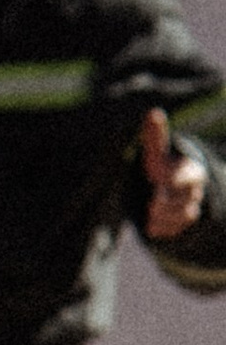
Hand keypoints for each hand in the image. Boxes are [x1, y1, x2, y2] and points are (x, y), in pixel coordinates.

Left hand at [141, 108, 206, 240]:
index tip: (157, 178)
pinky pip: (175, 231)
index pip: (190, 176)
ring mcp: (190, 209)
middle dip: (170, 201)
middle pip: (187, 199)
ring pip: (184, 216)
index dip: (175, 179)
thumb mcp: (157, 152)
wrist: (165, 190)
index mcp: (192, 171)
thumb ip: (155, 136)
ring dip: (166, 216)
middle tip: (153, 203)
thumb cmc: (161, 166)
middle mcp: (194, 192)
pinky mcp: (180, 226)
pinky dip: (163, 230)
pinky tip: (151, 228)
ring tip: (150, 213)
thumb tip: (153, 113)